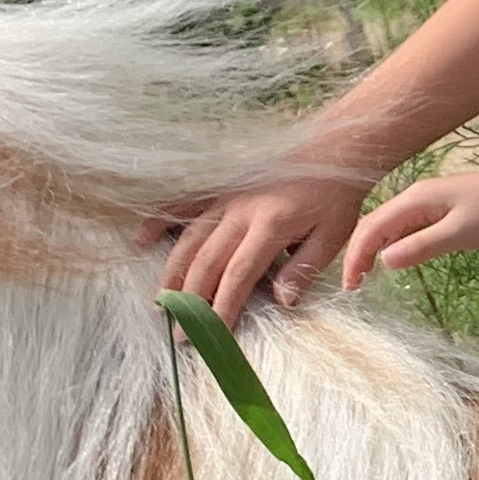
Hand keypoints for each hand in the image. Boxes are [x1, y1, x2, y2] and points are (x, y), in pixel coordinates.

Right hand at [162, 172, 374, 322]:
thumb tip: (282, 301)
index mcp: (270, 225)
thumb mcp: (333, 234)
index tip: (213, 332)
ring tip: (161, 300)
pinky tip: (143, 237)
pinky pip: (185, 202)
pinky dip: (163, 220)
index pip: (239, 273)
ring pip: (191, 236)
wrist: (332, 147)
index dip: (223, 304)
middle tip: (181, 331)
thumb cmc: (335, 195)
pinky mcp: (221, 185)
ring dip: (173, 270)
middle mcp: (241, 211)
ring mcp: (227, 196)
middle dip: (192, 298)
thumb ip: (304, 268)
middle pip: (207, 259)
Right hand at [341, 166, 478, 286]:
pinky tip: (393, 261)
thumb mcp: (459, 234)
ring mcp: (426, 202)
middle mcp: (414, 197)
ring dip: (373, 250)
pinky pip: (406, 227)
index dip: (355, 257)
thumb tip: (383, 262)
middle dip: (358, 254)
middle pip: (374, 225)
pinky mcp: (439, 209)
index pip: (371, 228)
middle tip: (352, 286)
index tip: (350, 286)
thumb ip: (420, 247)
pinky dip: (393, 245)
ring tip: (365, 278)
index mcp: (414, 199)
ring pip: (389, 226)